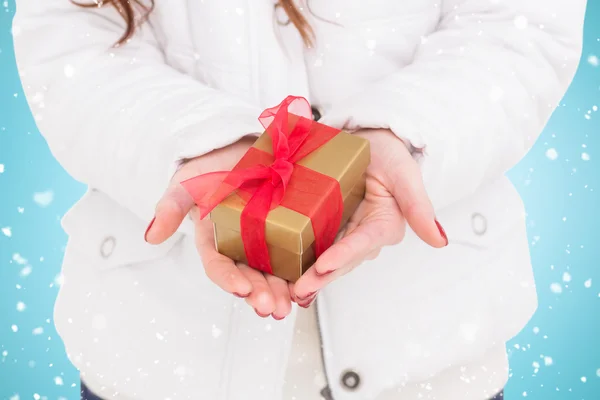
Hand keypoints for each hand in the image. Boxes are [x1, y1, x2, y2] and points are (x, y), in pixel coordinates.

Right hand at [144, 137, 293, 319]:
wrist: (241, 145)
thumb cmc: (212, 164)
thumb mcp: (188, 180)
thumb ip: (171, 205)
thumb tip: (152, 236)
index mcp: (215, 237)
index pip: (218, 264)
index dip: (228, 278)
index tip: (241, 289)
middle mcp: (240, 244)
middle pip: (248, 275)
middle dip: (259, 294)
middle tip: (272, 308)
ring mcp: (265, 239)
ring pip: (272, 272)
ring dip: (280, 292)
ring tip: (289, 306)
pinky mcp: (288, 230)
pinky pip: (295, 254)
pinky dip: (300, 273)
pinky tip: (308, 285)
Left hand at [293, 129, 447, 300]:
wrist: (367, 139)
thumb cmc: (388, 153)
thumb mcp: (403, 172)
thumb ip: (418, 205)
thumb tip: (440, 241)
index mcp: (384, 226)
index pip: (362, 243)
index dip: (343, 255)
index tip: (324, 265)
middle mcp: (363, 236)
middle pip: (341, 259)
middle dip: (320, 276)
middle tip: (299, 290)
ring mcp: (342, 233)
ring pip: (324, 259)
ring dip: (308, 276)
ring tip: (287, 290)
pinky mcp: (326, 227)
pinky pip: (311, 246)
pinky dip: (298, 260)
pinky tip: (281, 272)